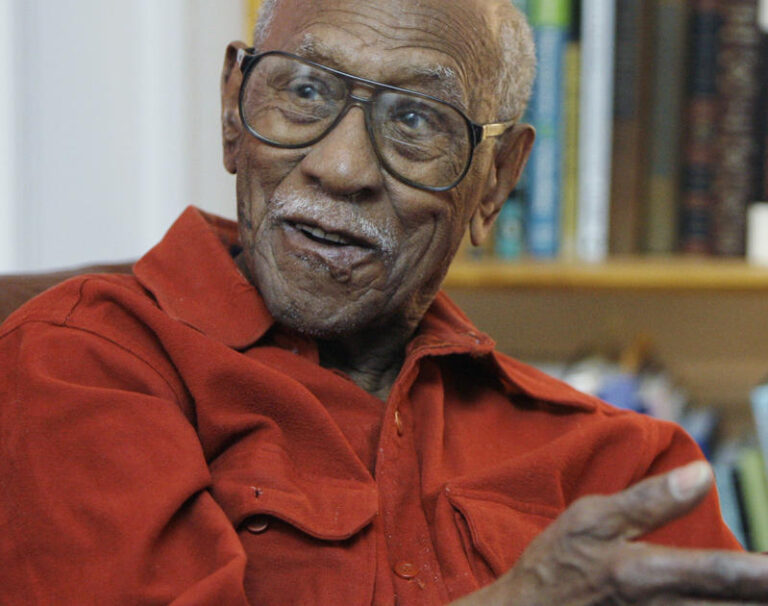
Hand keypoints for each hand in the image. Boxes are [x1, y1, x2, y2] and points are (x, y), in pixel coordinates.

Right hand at [452, 461, 767, 604]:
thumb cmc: (556, 564)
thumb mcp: (589, 519)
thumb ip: (648, 500)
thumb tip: (701, 474)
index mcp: (646, 574)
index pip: (724, 573)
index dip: (764, 573)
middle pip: (735, 605)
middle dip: (763, 588)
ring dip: (745, 597)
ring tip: (760, 581)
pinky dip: (724, 604)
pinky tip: (734, 594)